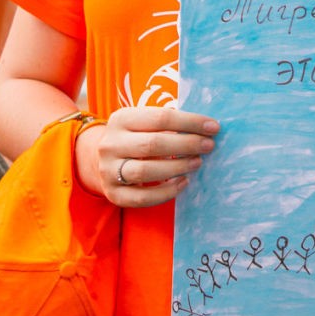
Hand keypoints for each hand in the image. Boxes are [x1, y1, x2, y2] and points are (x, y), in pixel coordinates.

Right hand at [76, 105, 218, 208]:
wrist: (101, 160)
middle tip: (208, 146)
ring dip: (177, 167)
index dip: (190, 122)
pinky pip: (142, 197)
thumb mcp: (143, 122)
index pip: (160, 118)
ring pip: (146, 171)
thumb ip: (168, 122)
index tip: (213, 127)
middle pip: (153, 144)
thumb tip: (206, 126)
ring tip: (197, 162)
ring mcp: (108, 170)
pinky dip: (167, 192)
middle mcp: (110, 144)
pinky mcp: (113, 193)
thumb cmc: (135, 136)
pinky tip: (184, 183)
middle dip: (187, 145)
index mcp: (121, 119)